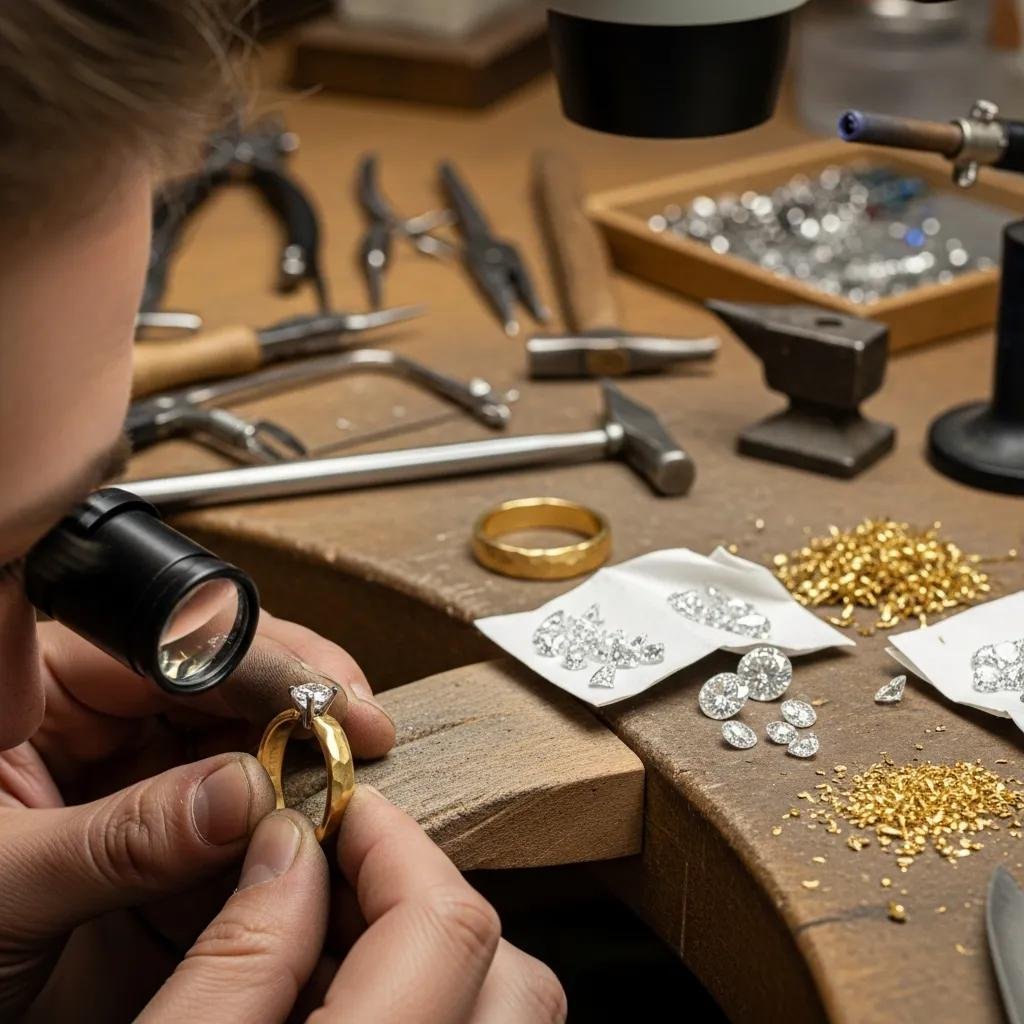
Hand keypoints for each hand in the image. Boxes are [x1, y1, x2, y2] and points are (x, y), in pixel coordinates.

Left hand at [0, 608, 394, 1017]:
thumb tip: (240, 793)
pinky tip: (323, 827)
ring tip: (350, 778)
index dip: (253, 654)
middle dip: (297, 698)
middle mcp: (104, 726)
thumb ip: (121, 837)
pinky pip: (252, 813)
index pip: (164, 643)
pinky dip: (295, 821)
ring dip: (306, 757)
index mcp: (42, 695)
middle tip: (358, 729)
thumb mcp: (4, 888)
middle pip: (225, 678)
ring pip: (249, 740)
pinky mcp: (180, 838)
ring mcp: (148, 780)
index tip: (320, 688)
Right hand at [139, 787, 566, 1022]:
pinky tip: (349, 997)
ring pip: (510, 1012)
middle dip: (431, 899)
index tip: (338, 810)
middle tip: (343, 876)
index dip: (394, 842)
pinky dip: (437, 1002)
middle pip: (513, 972)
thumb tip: (291, 845)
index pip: (449, 924)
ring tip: (341, 939)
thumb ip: (238, 954)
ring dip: (438, 953)